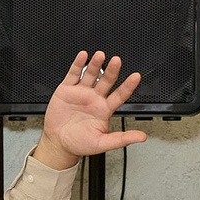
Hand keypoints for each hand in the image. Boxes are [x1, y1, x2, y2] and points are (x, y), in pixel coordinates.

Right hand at [30, 51, 148, 169]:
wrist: (58, 143)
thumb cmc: (79, 143)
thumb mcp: (102, 144)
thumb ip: (122, 139)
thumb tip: (141, 137)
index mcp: (105, 109)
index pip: (120, 95)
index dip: (128, 86)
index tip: (136, 76)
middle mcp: (95, 98)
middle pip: (106, 81)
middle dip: (112, 70)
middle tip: (117, 61)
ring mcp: (81, 92)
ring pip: (91, 74)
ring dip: (96, 64)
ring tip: (100, 56)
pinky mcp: (67, 89)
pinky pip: (73, 74)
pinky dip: (78, 64)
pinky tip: (83, 56)